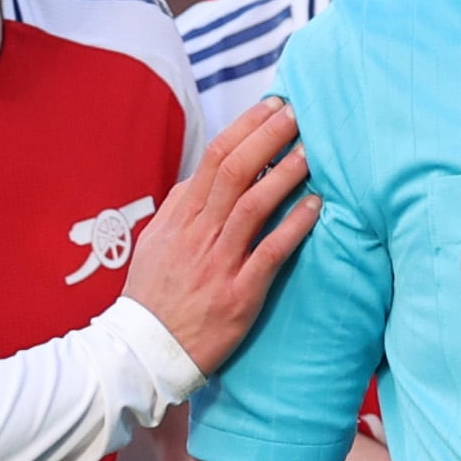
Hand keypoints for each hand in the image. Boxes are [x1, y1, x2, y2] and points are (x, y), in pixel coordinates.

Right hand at [124, 100, 319, 374]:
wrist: (145, 352)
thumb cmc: (153, 298)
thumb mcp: (155, 245)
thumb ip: (179, 210)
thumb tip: (201, 178)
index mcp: (179, 219)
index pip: (214, 160)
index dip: (246, 129)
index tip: (271, 108)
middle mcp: (198, 234)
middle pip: (235, 172)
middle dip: (268, 137)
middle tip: (297, 113)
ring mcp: (217, 263)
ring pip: (252, 205)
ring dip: (284, 174)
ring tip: (311, 151)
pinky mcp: (238, 294)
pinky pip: (270, 252)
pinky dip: (294, 226)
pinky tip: (315, 205)